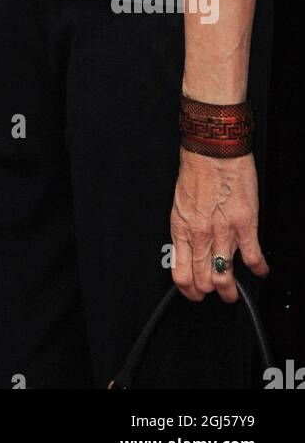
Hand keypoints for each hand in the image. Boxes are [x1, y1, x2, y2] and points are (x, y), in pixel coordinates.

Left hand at [170, 148, 268, 301]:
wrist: (213, 149)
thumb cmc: (197, 169)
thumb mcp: (181, 203)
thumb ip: (186, 227)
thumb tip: (190, 247)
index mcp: (181, 228)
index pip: (181, 274)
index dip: (189, 290)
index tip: (195, 293)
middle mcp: (200, 234)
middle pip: (203, 281)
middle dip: (211, 293)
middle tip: (217, 293)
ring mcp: (222, 232)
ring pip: (224, 277)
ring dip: (231, 290)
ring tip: (235, 292)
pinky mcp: (244, 225)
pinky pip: (253, 258)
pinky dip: (258, 268)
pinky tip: (260, 270)